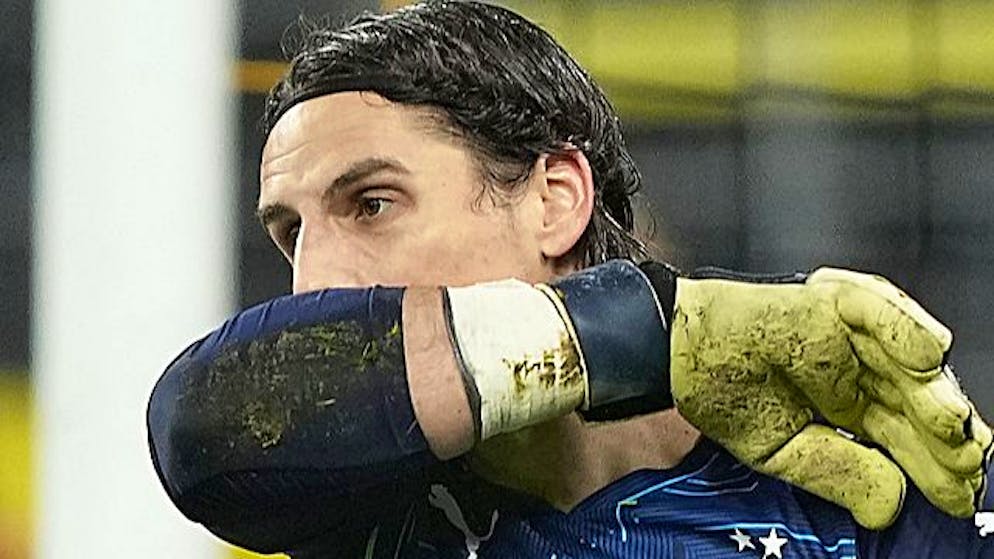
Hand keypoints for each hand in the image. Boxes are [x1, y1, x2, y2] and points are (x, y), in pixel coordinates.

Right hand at [670, 267, 991, 528]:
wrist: (676, 352)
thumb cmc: (720, 393)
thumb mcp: (781, 451)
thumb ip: (836, 473)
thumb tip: (890, 503)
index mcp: (847, 407)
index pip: (902, 437)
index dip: (932, 466)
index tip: (957, 495)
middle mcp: (858, 370)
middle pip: (915, 401)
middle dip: (942, 437)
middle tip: (964, 464)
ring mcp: (848, 335)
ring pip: (907, 360)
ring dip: (932, 391)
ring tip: (949, 425)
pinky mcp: (829, 302)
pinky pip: (878, 310)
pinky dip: (906, 328)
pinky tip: (927, 357)